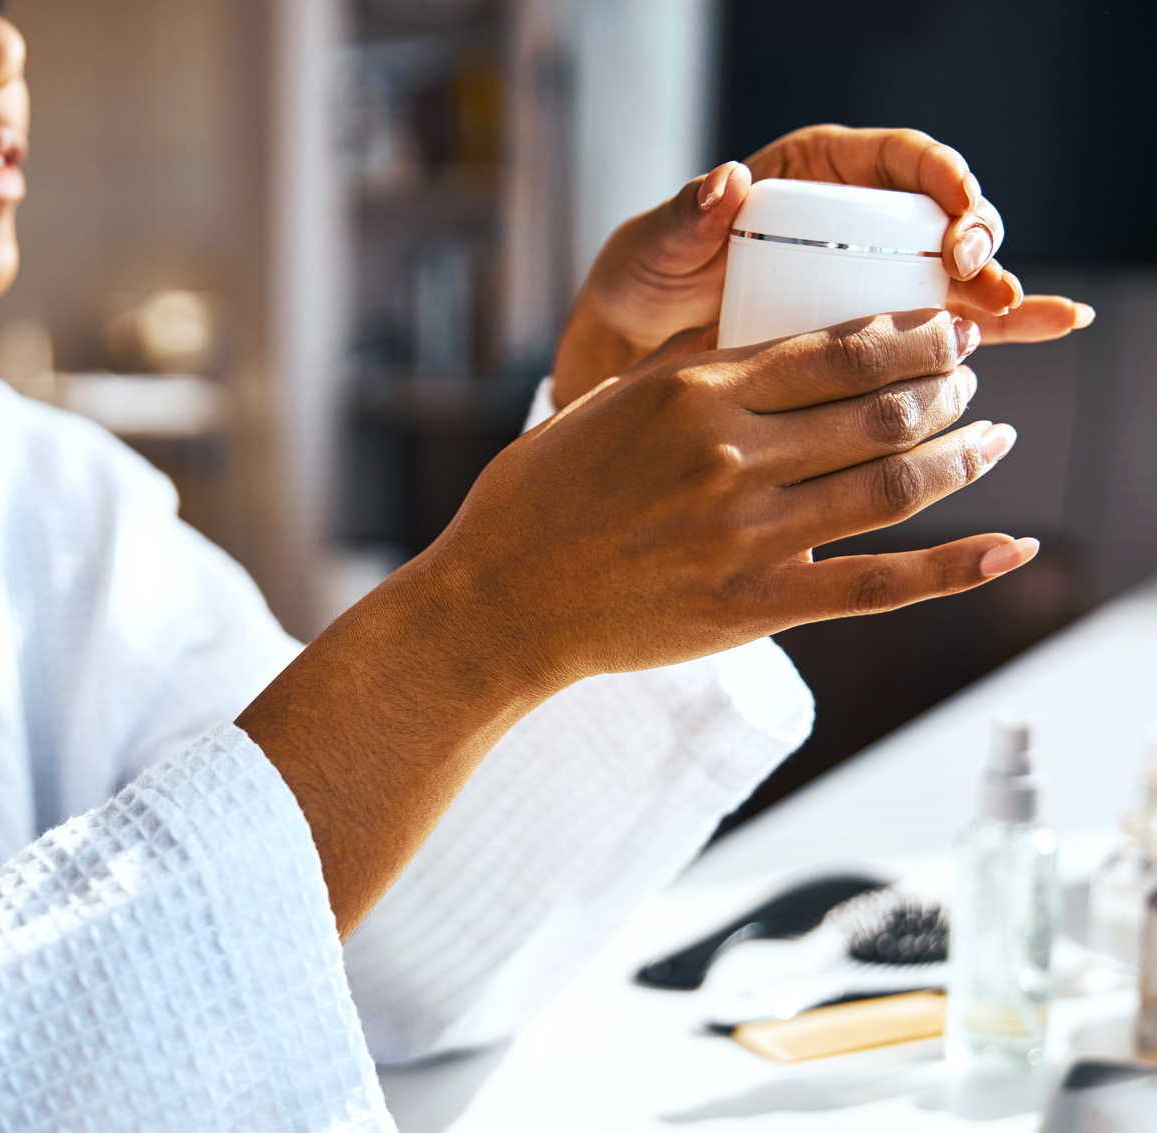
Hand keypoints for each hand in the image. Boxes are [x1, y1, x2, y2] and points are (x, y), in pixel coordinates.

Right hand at [444, 308, 1031, 681]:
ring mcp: (746, 534)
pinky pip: (877, 584)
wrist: (499, 601)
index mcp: (693, 395)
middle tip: (970, 377)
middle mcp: (730, 456)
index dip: (912, 335)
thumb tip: (745, 330)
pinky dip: (956, 567)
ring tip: (990, 437)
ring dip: (961, 455)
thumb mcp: (599, 403)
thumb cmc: (534, 498)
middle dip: (945, 385)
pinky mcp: (753, 606)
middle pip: (881, 409)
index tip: (947, 328)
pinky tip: (1012, 547)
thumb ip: (679, 368)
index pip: (838, 350)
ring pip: (892, 485)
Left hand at [554, 125, 1095, 406]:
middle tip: (975, 275)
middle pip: (941, 213)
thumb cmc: (644, 278)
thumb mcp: (655, 245)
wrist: (634, 346)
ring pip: (953, 270)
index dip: (940, 178)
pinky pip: (942, 321)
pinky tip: (1048, 323)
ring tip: (1012, 312)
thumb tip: (724, 181)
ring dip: (992, 288)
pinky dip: (994, 323)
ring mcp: (869, 272)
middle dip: (973, 238)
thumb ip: (687, 217)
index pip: (897, 159)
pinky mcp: (873, 326)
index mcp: (813, 173)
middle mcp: (855, 217)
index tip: (957, 209)